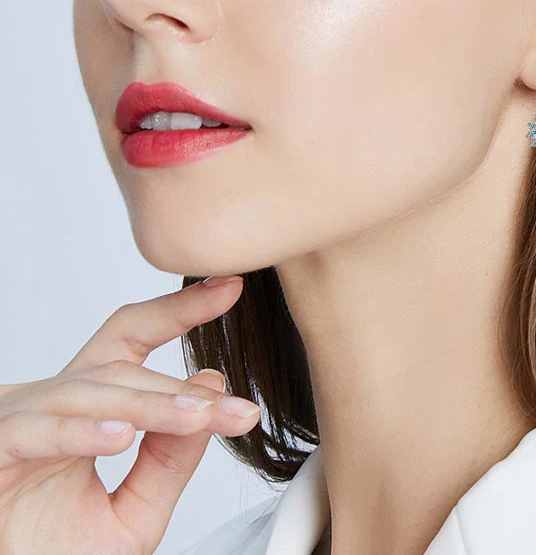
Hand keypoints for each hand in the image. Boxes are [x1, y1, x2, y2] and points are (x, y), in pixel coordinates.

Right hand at [0, 274, 260, 554]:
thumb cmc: (51, 554)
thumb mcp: (133, 513)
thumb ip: (170, 460)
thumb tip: (211, 388)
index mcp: (85, 409)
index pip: (133, 341)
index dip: (179, 309)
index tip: (229, 287)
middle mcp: (52, 405)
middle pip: (120, 366)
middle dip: (179, 386)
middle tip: (236, 407)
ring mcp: (19, 423)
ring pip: (91, 394)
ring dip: (150, 405)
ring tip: (199, 416)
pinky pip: (36, 433)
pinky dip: (81, 433)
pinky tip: (121, 434)